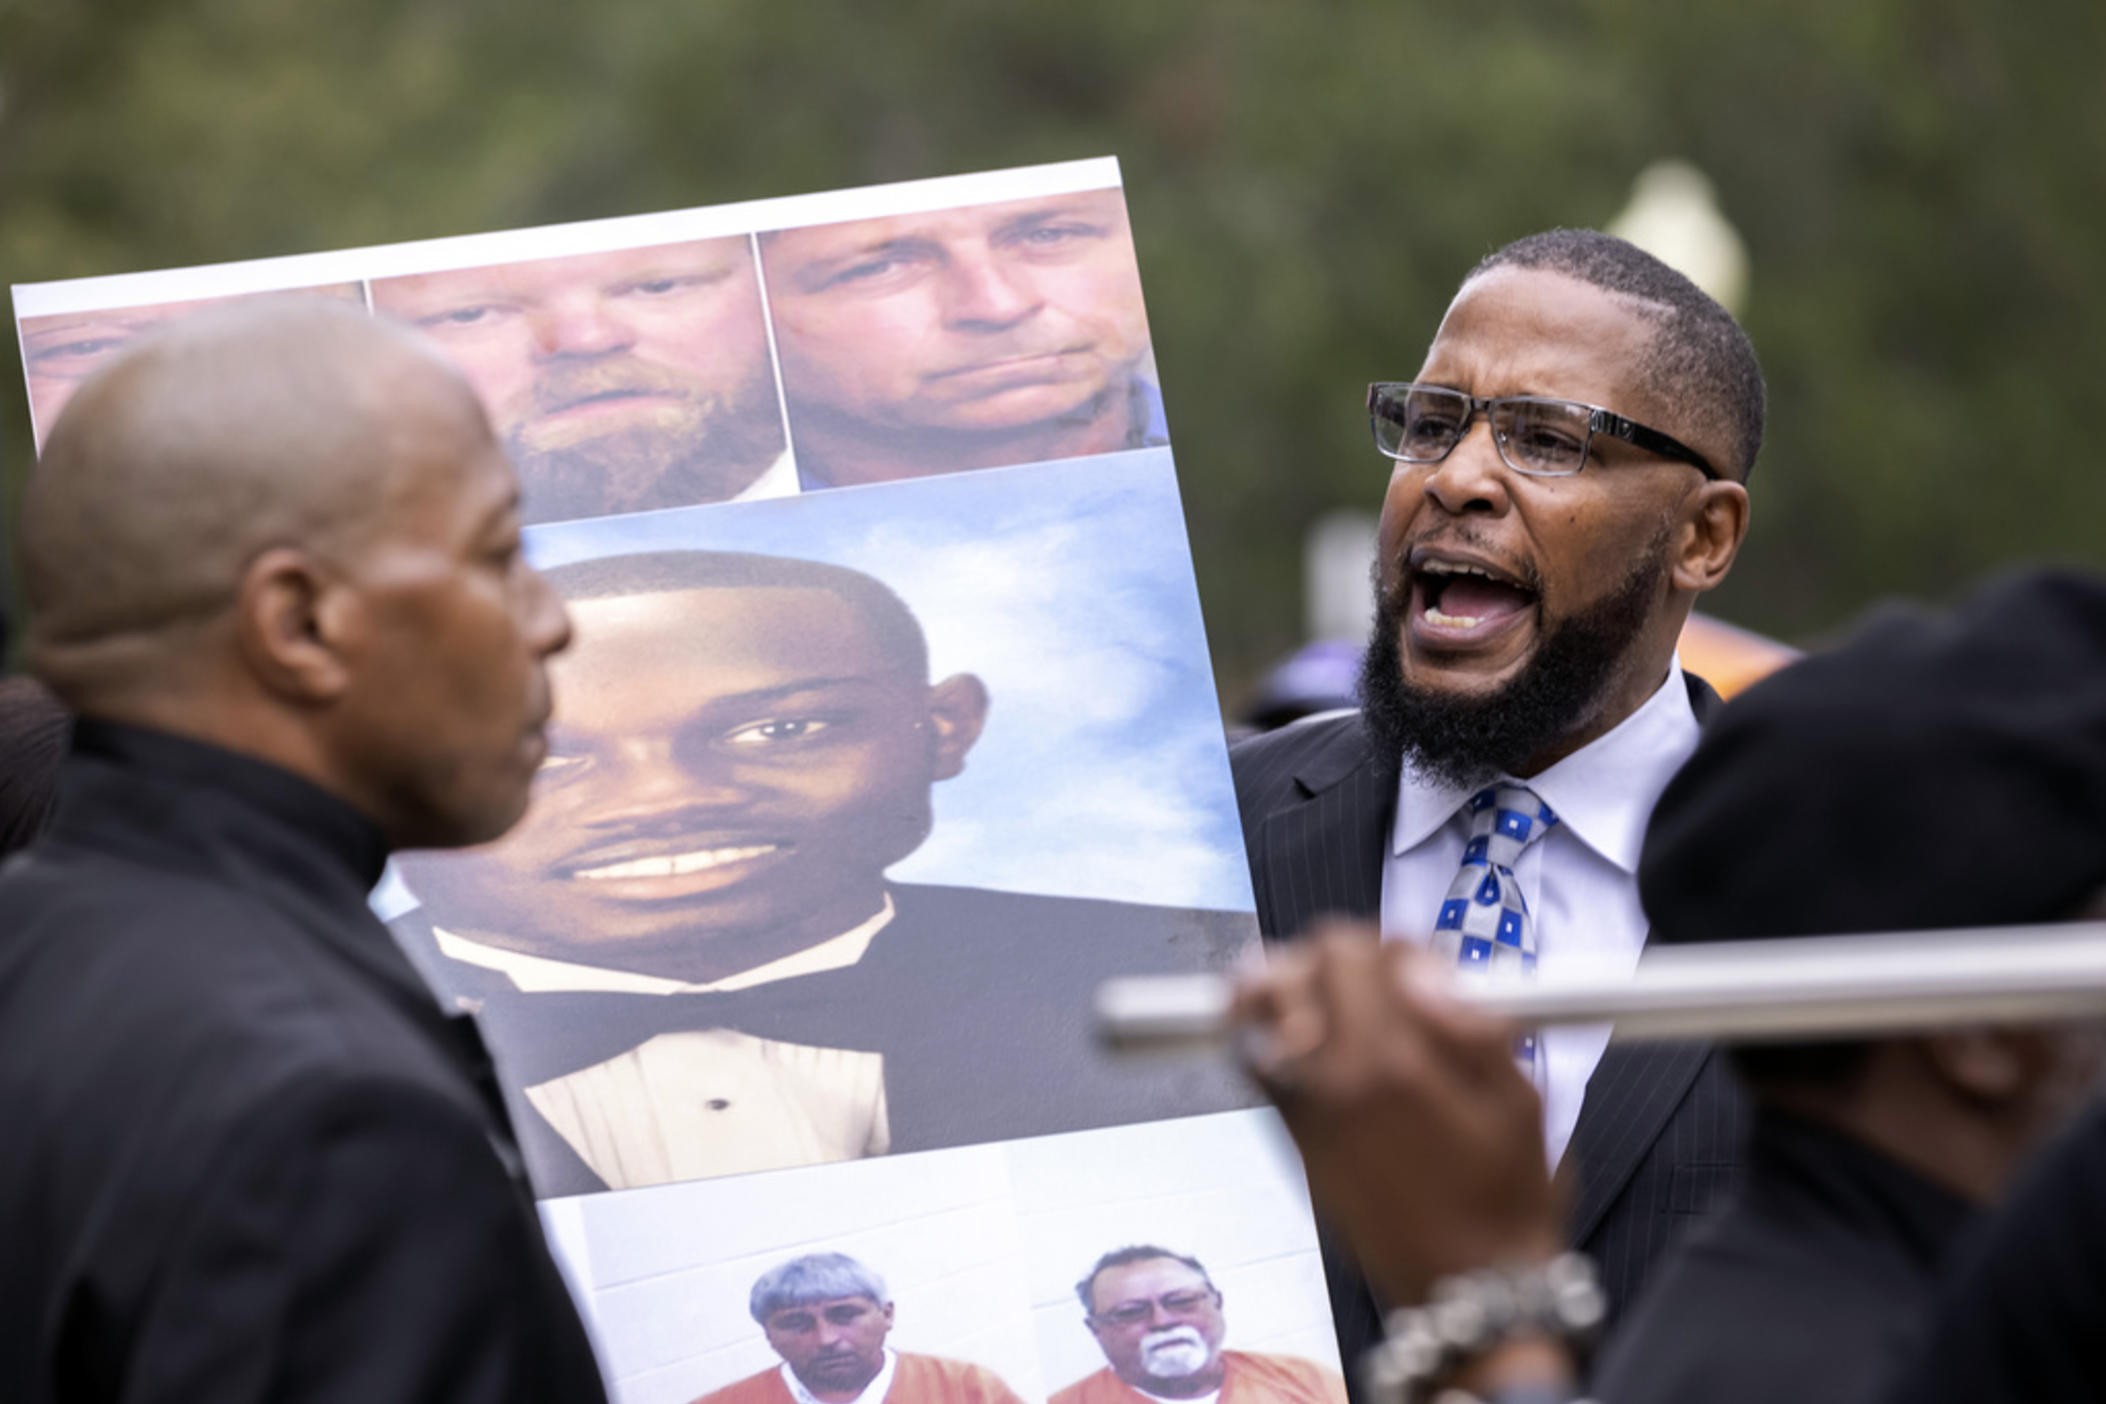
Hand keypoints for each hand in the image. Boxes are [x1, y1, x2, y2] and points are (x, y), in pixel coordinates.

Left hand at [1230, 922, 1562, 1306]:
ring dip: (1284, 989)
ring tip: (1319, 995)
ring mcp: (1302, 1111)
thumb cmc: (1506, 1198)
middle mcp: (1331, 1080)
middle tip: (1372, 979)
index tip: (1416, 968)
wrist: (1469, 1291)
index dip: (1382, 944)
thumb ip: (1472, 1024)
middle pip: (1292, 970)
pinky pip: (1255, 1065)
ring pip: (1255, 1015)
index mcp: (1391, 1062)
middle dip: (1331, 959)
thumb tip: (1420, 970)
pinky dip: (1266, 1035)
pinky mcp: (1293, 1141)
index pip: (1344, 952)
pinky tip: (1302, 1037)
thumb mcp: (1521, 1102)